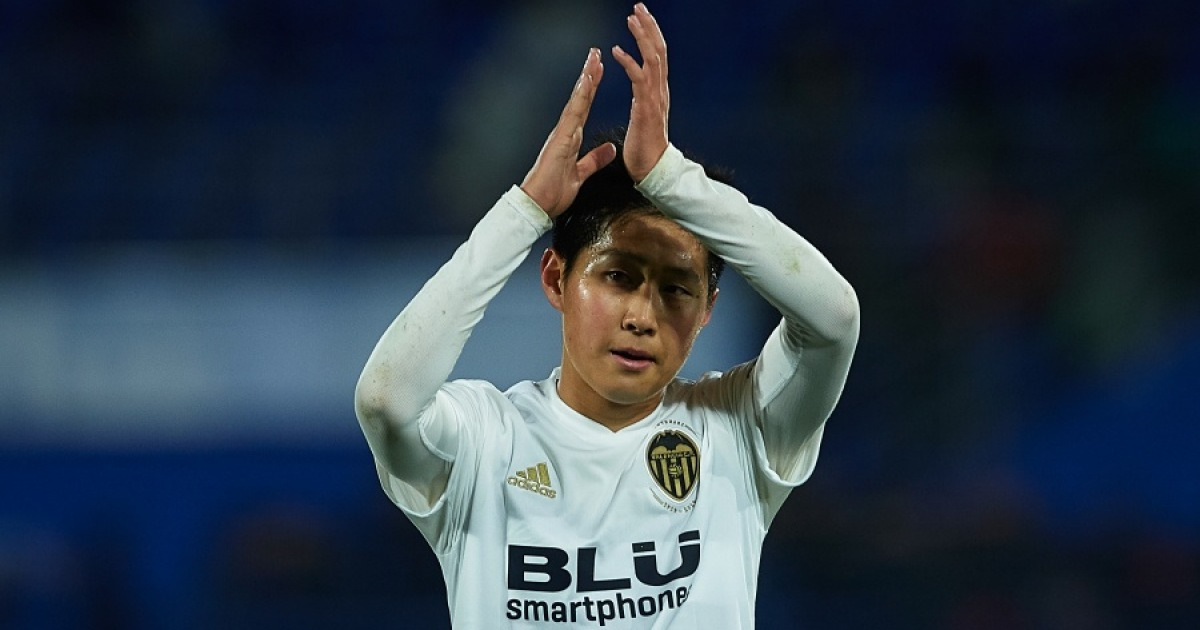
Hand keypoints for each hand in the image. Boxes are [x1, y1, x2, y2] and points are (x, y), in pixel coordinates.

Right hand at [520, 48, 617, 217]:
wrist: (537, 205)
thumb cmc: (553, 193)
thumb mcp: (581, 175)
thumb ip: (595, 160)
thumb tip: (611, 150)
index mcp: (570, 138)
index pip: (584, 108)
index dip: (592, 90)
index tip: (599, 72)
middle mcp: (565, 131)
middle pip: (581, 99)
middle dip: (589, 76)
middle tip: (596, 54)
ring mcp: (561, 133)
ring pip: (576, 101)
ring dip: (585, 79)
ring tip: (594, 59)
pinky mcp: (560, 139)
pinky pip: (572, 114)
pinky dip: (580, 97)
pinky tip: (586, 82)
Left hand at [612, 3, 668, 182]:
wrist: (653, 170)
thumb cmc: (645, 150)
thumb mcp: (645, 120)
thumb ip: (645, 104)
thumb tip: (642, 96)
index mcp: (656, 93)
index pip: (656, 56)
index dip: (650, 35)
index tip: (641, 18)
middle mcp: (659, 91)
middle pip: (658, 50)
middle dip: (649, 26)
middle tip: (639, 7)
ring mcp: (654, 98)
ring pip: (652, 59)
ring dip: (642, 36)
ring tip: (632, 18)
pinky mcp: (646, 108)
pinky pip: (639, 79)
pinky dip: (629, 62)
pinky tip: (618, 51)